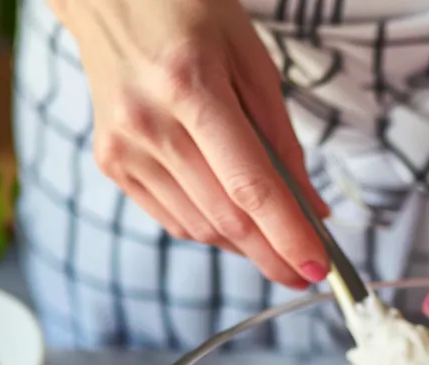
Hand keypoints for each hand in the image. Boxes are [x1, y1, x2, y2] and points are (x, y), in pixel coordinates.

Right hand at [50, 0, 329, 287]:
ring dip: (244, 246)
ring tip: (274, 244)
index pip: (249, 185)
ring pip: (199, 226)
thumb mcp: (252, 60)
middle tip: (305, 274)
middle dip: (272, 254)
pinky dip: (211, 230)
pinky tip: (234, 225)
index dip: (287, 234)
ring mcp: (123, 147)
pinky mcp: (110, 162)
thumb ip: (282, 139)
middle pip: (224, 216)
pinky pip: (172, 218)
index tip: (317, 268)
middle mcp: (148, 122)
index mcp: (190, 86)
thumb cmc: (189, 13)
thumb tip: (311, 207)